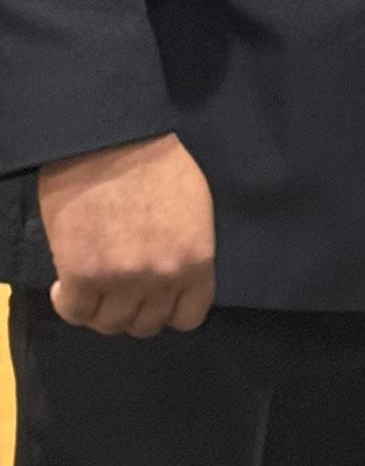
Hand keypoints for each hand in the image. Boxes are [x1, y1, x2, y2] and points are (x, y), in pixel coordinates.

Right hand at [38, 133, 214, 336]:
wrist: (111, 140)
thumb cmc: (157, 164)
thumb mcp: (195, 208)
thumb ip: (187, 249)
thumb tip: (174, 274)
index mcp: (196, 261)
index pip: (188, 316)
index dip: (169, 308)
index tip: (154, 296)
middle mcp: (162, 279)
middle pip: (146, 324)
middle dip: (133, 308)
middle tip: (119, 287)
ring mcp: (122, 281)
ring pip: (110, 324)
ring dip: (100, 308)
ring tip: (93, 284)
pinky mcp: (81, 277)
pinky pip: (75, 313)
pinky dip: (68, 303)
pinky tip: (66, 283)